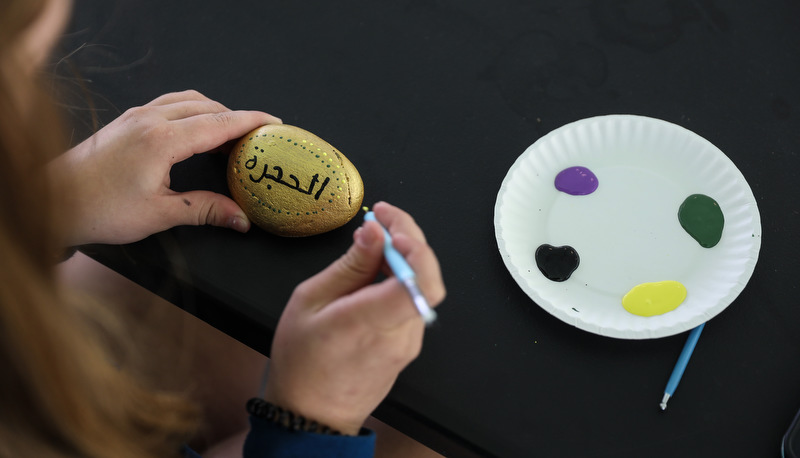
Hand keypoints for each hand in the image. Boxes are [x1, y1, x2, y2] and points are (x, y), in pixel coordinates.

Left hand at [49, 90, 280, 245]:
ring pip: (188, 100)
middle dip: (236, 117)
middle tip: (257, 137)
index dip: (250, 121)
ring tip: (230, 135)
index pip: (219, 122)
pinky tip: (195, 130)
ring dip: (214, 111)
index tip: (274, 123)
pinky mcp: (127, 120)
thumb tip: (241, 219)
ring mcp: (136, 115)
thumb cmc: (99, 209)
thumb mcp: (160, 214)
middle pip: (207, 106)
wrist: (52, 199)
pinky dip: (192, 110)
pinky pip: (169, 103)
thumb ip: (205, 211)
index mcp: (162, 140)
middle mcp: (150, 119)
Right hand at [264, 202, 445, 434]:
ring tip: (377, 236)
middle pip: (428, 277)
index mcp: (371, 322)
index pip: (420, 282)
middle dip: (410, 236)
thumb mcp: (309, 302)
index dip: (414, 245)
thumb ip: (349, 265)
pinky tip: (381, 266)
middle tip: (382, 217)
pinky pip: (413, 301)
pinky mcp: (408, 345)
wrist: (312, 416)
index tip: (389, 225)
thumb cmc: (302, 362)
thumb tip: (374, 232)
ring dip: (407, 255)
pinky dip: (403, 277)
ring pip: (423, 287)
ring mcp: (408, 342)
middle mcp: (399, 334)